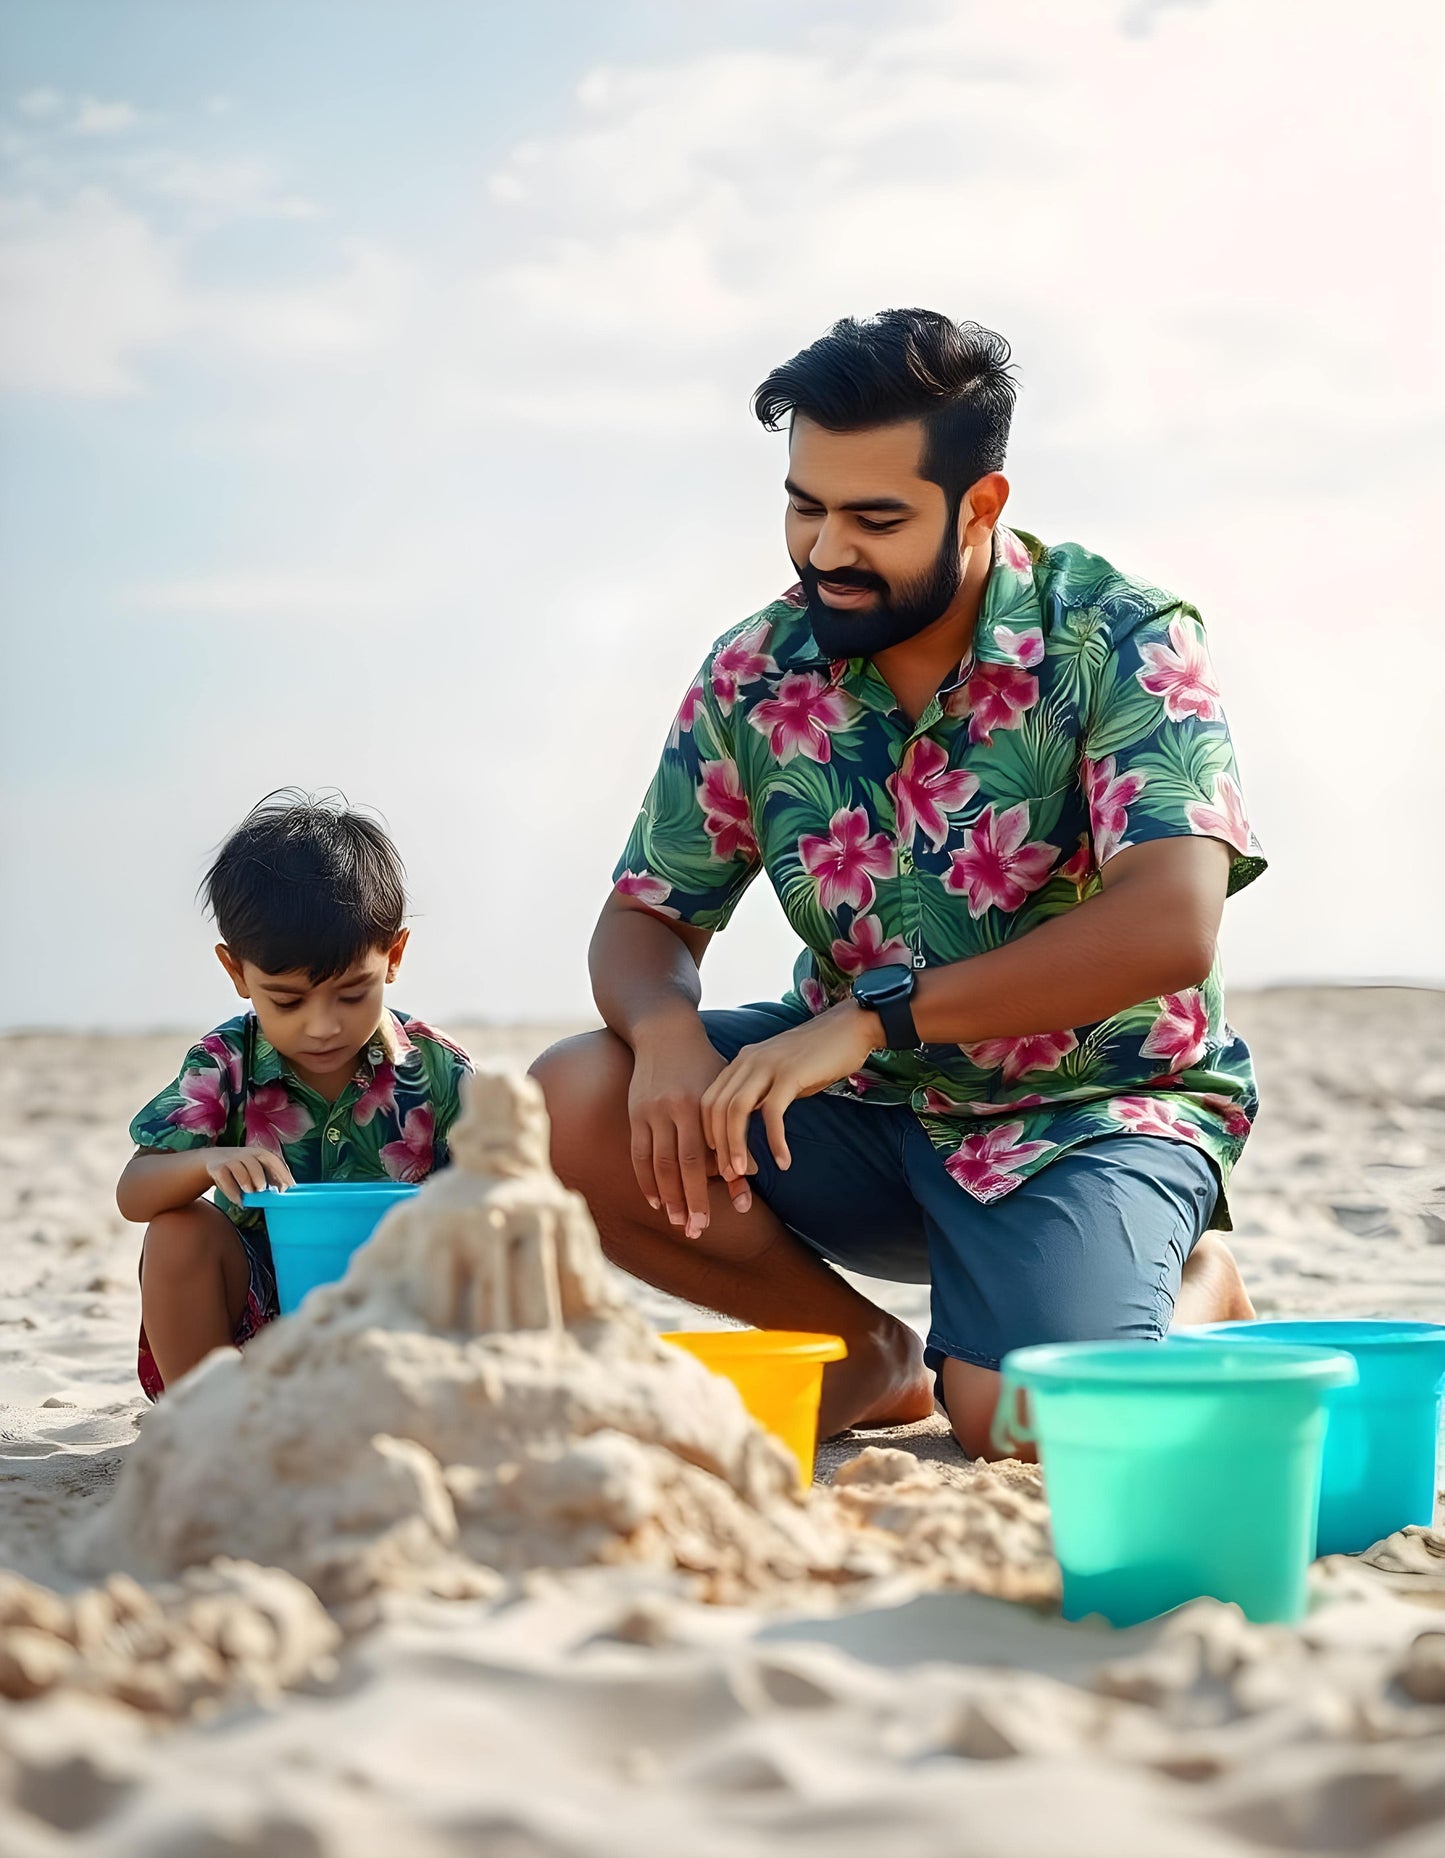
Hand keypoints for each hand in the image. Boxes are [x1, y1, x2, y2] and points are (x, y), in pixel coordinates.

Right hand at [205, 1146, 294, 1201]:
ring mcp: (231, 1160)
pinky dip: (232, 1192)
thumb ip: (270, 1177)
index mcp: (259, 1154)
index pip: (273, 1160)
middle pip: (255, 1162)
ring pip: (239, 1170)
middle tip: (263, 1189)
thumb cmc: (242, 1168)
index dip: (282, 1173)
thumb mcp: (257, 1168)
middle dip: (260, 1176)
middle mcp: (246, 1154)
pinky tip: (239, 1201)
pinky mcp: (217, 1168)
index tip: (289, 1187)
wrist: (213, 1159)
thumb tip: (285, 1190)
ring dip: (246, 1182)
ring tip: (250, 1192)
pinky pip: (225, 1179)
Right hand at [628, 1023, 752, 1237]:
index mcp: (698, 1104)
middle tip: (698, 1231)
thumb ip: (735, 1129)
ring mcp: (649, 1113)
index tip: (728, 1211)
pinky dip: (646, 1181)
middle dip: (690, 1200)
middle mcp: (672, 1110)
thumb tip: (750, 1171)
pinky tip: (656, 1201)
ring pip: (657, 1165)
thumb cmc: (704, 1064)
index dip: (714, 1186)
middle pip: (680, 1166)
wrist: (665, 1033)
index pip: (705, 1156)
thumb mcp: (724, 1090)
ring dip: (667, 1198)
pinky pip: (639, 1155)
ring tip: (678, 1222)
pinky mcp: (635, 1115)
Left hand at [700, 1001, 880, 1179]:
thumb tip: (744, 1129)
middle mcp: (748, 1060)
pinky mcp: (790, 1074)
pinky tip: (783, 1161)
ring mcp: (768, 1065)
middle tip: (731, 1174)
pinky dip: (774, 1141)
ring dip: (737, 1146)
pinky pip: (773, 1113)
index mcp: (741, 1061)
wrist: (849, 1028)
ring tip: (745, 1173)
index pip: (709, 1100)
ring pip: (736, 1110)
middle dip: (719, 1146)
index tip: (721, 1158)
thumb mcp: (778, 1074)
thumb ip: (759, 1095)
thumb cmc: (816, 1057)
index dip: (709, 1133)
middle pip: (716, 1108)